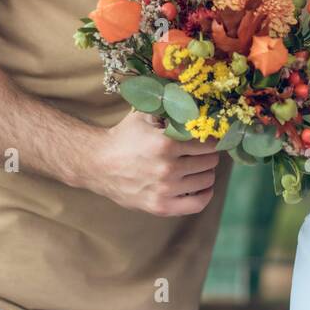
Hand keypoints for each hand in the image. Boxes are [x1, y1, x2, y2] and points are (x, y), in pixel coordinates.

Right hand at [82, 109, 219, 214]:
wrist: (98, 164)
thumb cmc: (125, 136)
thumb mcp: (145, 115)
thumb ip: (170, 108)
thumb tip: (198, 102)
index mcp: (166, 144)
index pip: (208, 143)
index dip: (211, 139)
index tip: (209, 137)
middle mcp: (167, 168)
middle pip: (210, 162)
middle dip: (209, 155)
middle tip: (201, 151)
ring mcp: (164, 190)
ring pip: (206, 180)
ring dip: (206, 172)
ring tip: (198, 166)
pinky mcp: (160, 207)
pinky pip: (197, 204)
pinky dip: (206, 194)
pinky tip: (203, 185)